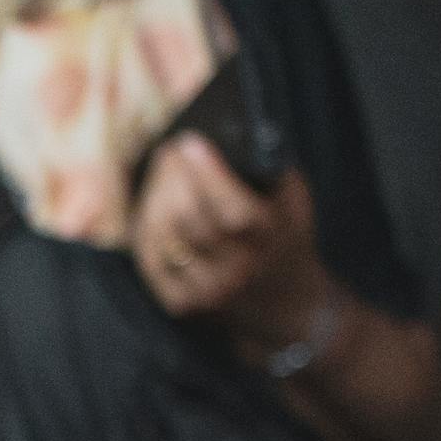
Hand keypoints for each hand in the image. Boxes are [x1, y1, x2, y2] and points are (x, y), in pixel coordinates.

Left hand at [131, 141, 329, 347]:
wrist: (288, 306)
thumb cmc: (286, 239)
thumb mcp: (293, 203)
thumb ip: (268, 171)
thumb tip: (224, 134)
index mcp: (269, 242)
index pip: (233, 210)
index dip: (208, 174)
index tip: (191, 142)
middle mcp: (237, 271)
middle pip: (189, 218)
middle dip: (174, 176)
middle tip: (171, 150)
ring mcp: (207, 291)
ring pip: (164, 235)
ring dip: (156, 195)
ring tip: (164, 173)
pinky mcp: (183, 304)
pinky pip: (150, 257)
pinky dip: (147, 226)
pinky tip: (153, 205)